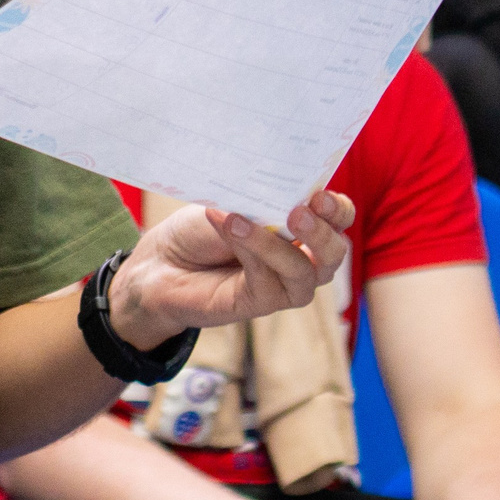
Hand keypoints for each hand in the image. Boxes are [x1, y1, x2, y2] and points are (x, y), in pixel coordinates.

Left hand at [105, 191, 353, 344]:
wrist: (160, 263)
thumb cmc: (200, 230)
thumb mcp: (231, 203)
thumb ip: (261, 203)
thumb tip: (279, 195)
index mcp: (302, 226)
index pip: (338, 219)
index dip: (337, 210)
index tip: (320, 195)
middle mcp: (302, 257)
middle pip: (333, 253)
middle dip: (322, 233)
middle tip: (300, 211)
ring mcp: (283, 284)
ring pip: (303, 272)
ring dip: (274, 244)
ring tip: (241, 219)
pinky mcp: (261, 303)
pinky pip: (267, 280)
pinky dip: (247, 249)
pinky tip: (226, 225)